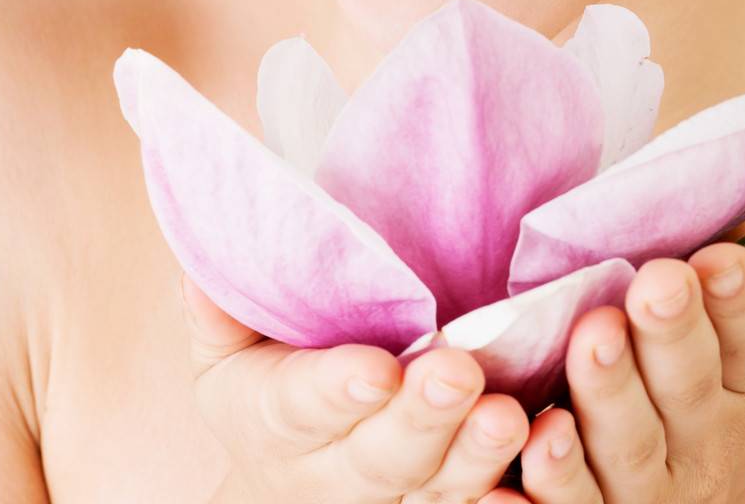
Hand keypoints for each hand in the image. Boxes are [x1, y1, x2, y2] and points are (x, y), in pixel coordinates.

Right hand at [179, 272, 530, 500]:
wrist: (285, 462)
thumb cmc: (264, 368)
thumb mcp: (226, 338)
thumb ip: (221, 304)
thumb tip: (203, 264)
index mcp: (267, 417)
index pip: (298, 407)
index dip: (336, 391)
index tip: (376, 369)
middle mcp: (329, 471)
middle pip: (377, 457)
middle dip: (419, 418)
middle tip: (459, 373)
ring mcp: (388, 496)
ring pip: (433, 488)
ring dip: (474, 454)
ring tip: (510, 414)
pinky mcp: (436, 500)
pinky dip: (504, 492)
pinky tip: (542, 456)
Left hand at [481, 231, 744, 503]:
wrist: (661, 499)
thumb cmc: (662, 377)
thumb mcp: (698, 325)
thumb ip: (693, 256)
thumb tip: (705, 166)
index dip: (739, 300)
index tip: (715, 257)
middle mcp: (710, 441)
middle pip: (692, 387)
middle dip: (673, 332)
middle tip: (653, 283)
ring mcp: (653, 491)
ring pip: (632, 446)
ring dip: (612, 392)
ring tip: (592, 337)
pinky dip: (556, 475)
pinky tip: (536, 438)